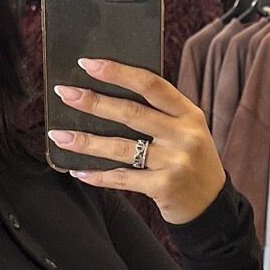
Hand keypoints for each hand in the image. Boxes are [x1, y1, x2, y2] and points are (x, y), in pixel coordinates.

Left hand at [49, 58, 226, 225]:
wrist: (210, 205)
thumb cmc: (190, 161)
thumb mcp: (187, 130)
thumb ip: (159, 114)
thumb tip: (107, 95)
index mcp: (189, 113)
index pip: (151, 84)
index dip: (118, 72)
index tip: (89, 64)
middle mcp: (184, 135)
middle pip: (131, 113)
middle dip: (93, 102)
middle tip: (65, 93)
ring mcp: (175, 162)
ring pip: (121, 148)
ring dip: (86, 141)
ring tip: (59, 135)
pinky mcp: (164, 187)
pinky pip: (122, 178)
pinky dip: (97, 175)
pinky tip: (78, 170)